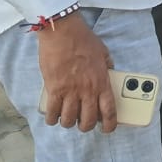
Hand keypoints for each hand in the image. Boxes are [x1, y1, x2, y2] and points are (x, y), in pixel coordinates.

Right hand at [37, 13, 115, 132]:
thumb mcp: (103, 53)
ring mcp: (70, 91)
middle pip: (87, 120)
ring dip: (68, 122)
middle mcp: (87, 90)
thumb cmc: (83, 39)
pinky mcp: (54, 89)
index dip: (109, 124)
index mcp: (101, 82)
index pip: (108, 111)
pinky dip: (52, 118)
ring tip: (67, 118)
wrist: (63, 32)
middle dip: (85, 126)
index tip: (107, 129)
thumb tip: (109, 73)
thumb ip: (106, 66)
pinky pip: (52, 112)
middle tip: (83, 123)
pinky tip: (52, 116)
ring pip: (69, 120)